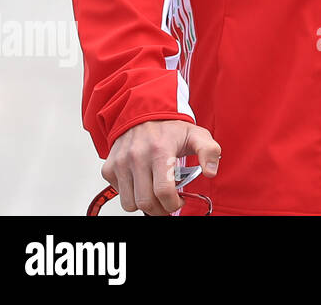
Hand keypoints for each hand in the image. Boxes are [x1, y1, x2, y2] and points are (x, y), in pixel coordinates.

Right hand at [102, 120, 220, 215]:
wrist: (145, 112)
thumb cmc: (171, 127)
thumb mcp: (197, 135)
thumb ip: (209, 151)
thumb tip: (211, 172)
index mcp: (160, 150)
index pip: (163, 191)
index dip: (173, 204)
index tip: (179, 201)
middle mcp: (137, 157)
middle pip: (145, 201)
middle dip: (160, 209)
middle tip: (168, 203)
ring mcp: (121, 163)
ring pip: (129, 203)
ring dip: (143, 205)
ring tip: (155, 194)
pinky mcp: (109, 167)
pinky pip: (118, 193)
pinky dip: (130, 194)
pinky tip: (142, 183)